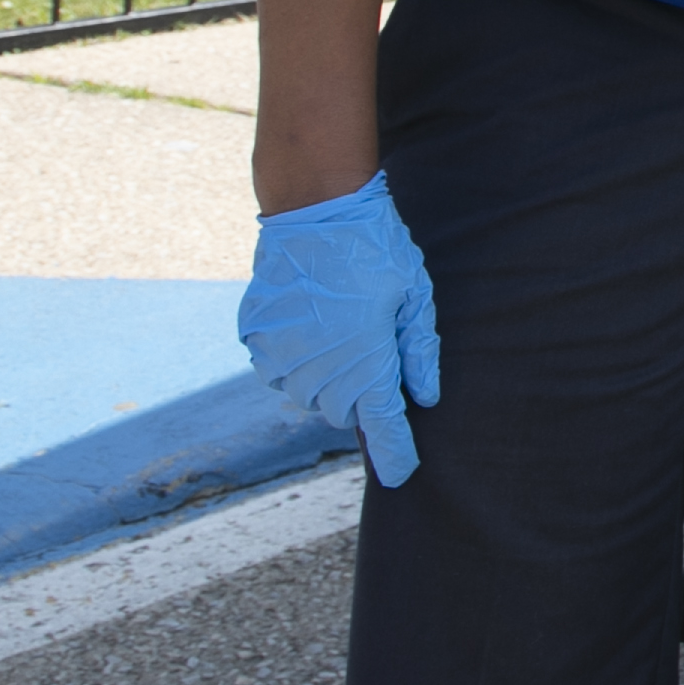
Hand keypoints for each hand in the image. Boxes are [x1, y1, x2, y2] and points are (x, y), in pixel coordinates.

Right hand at [237, 172, 441, 485]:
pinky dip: (296, 357)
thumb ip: (420, 351)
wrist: (313, 208)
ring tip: (340, 327)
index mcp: (367, 361)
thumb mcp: (414, 294)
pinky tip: (310, 321)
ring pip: (309, 393)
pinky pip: (279, 368)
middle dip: (361, 395)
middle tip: (371, 347)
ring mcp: (283, 356)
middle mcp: (320, 369)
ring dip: (327, 377)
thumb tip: (425, 397)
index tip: (402, 475)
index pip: (383, 425)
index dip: (394, 454)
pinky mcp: (258, 338)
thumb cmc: (375, 249)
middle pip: (344, 411)